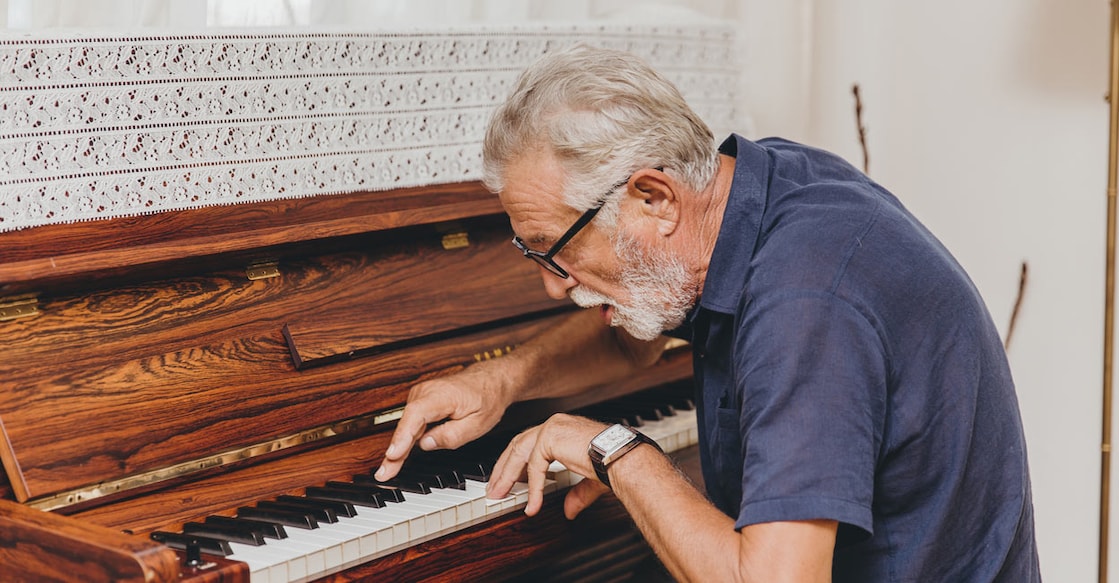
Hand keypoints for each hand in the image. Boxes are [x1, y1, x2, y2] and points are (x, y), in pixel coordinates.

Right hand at [375, 367, 511, 480]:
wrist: (490, 380)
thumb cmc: (486, 399)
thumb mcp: (478, 423)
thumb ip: (451, 436)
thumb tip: (426, 444)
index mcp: (442, 395)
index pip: (416, 415)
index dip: (403, 435)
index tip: (393, 454)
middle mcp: (426, 392)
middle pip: (406, 424)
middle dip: (395, 451)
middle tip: (384, 474)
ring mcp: (420, 396)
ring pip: (406, 426)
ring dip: (398, 448)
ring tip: (387, 471)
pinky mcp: (420, 402)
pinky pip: (410, 424)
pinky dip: (404, 441)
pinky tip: (395, 458)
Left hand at [486, 413, 610, 518]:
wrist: (622, 459)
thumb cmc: (612, 463)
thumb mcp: (589, 482)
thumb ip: (576, 493)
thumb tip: (568, 511)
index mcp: (561, 429)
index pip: (529, 443)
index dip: (514, 463)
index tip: (505, 481)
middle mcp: (555, 424)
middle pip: (518, 446)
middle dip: (503, 469)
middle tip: (495, 489)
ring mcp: (551, 427)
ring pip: (519, 453)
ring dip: (506, 476)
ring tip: (500, 495)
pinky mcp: (551, 437)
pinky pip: (534, 466)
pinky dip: (532, 487)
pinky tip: (533, 504)